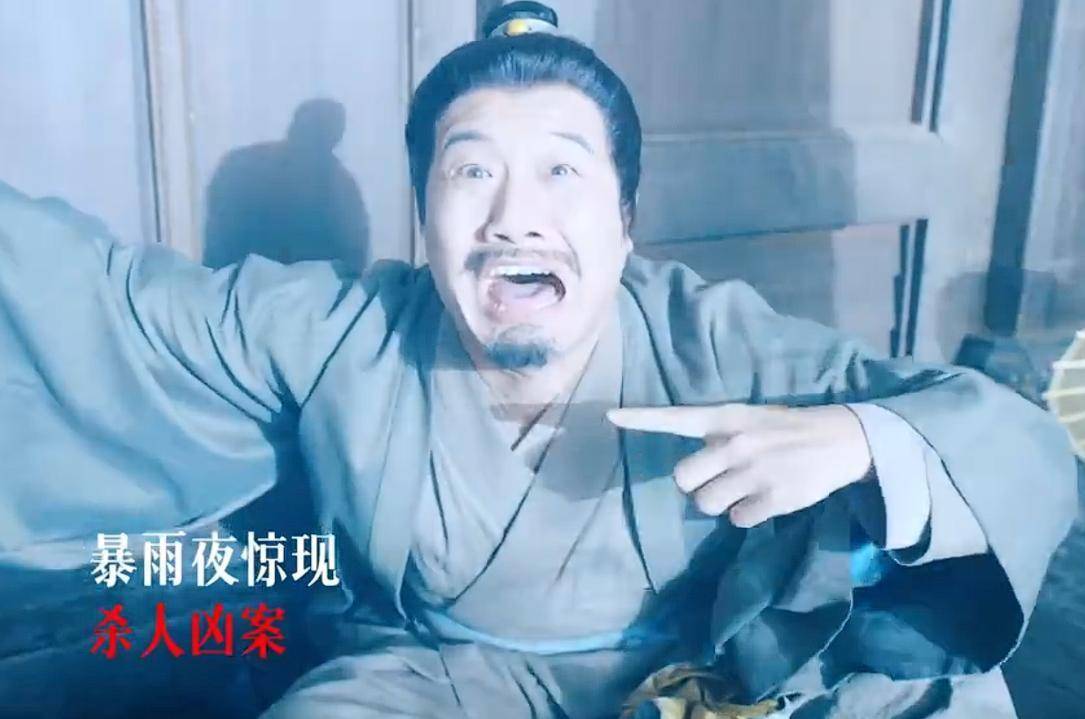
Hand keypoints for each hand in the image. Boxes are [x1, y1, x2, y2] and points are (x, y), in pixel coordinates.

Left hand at [607, 403, 872, 527]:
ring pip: (707, 504)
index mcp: (726, 418)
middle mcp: (734, 444)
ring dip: (720, 503)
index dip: (640, 419)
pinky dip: (746, 515)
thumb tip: (690, 467)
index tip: (609, 416)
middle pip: (683, 478)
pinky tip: (764, 499)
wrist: (840, 440)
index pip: (675, 417)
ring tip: (744, 489)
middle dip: (695, 485)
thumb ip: (718, 435)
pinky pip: (737, 519)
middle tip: (717, 480)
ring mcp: (753, 472)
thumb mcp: (749, 419)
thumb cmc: (786, 430)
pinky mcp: (772, 498)